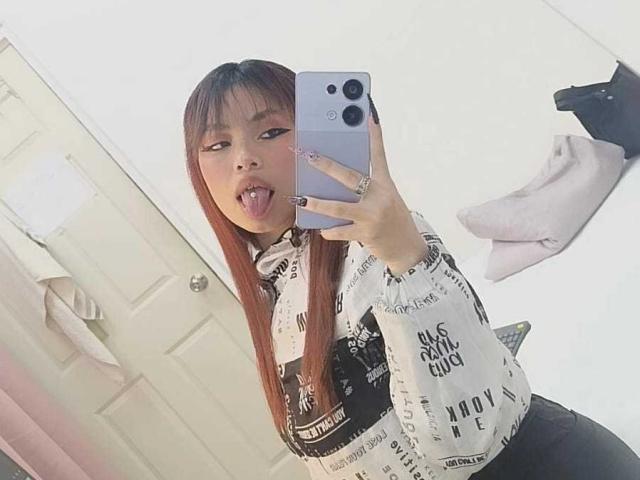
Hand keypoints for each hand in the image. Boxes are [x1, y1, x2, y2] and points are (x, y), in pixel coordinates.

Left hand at [287, 107, 427, 273]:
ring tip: (301, 199)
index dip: (375, 135)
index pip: (379, 155)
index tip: (369, 115)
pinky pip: (340, 230)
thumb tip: (336, 182)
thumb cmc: (392, 220)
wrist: (407, 248)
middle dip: (327, 166)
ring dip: (317, 204)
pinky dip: (329, 230)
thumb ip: (366, 189)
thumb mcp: (385, 199)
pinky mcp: (365, 233)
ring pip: (338, 207)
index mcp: (385, 185)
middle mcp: (379, 197)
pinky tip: (323, 229)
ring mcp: (372, 215)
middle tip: (309, 156)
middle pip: (350, 177)